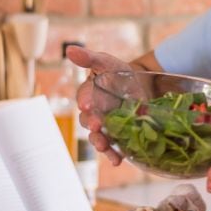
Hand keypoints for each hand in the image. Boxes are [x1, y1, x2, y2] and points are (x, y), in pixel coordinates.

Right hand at [65, 45, 130, 165]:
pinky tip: (118, 160)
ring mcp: (105, 127)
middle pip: (88, 121)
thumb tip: (70, 50)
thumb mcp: (107, 62)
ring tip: (106, 147)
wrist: (140, 86)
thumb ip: (90, 58)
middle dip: (93, 124)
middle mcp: (93, 113)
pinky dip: (114, 155)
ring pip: (98, 137)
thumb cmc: (118, 73)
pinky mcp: (117, 136)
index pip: (84, 97)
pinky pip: (113, 147)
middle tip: (97, 126)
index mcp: (89, 94)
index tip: (87, 104)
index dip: (85, 100)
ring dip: (100, 143)